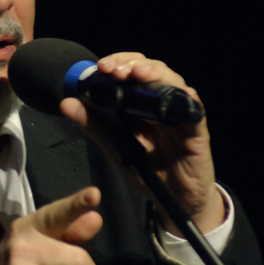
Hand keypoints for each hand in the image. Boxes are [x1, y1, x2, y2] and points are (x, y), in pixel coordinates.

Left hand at [59, 53, 224, 235]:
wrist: (175, 202)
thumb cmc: (149, 172)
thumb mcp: (116, 148)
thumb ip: (93, 125)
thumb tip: (66, 102)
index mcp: (142, 104)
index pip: (132, 71)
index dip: (119, 62)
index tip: (100, 67)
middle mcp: (162, 103)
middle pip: (153, 70)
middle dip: (133, 64)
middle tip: (115, 71)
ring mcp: (181, 115)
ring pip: (173, 83)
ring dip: (156, 74)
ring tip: (137, 74)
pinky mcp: (197, 130)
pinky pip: (195, 111)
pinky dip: (188, 99)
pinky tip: (180, 92)